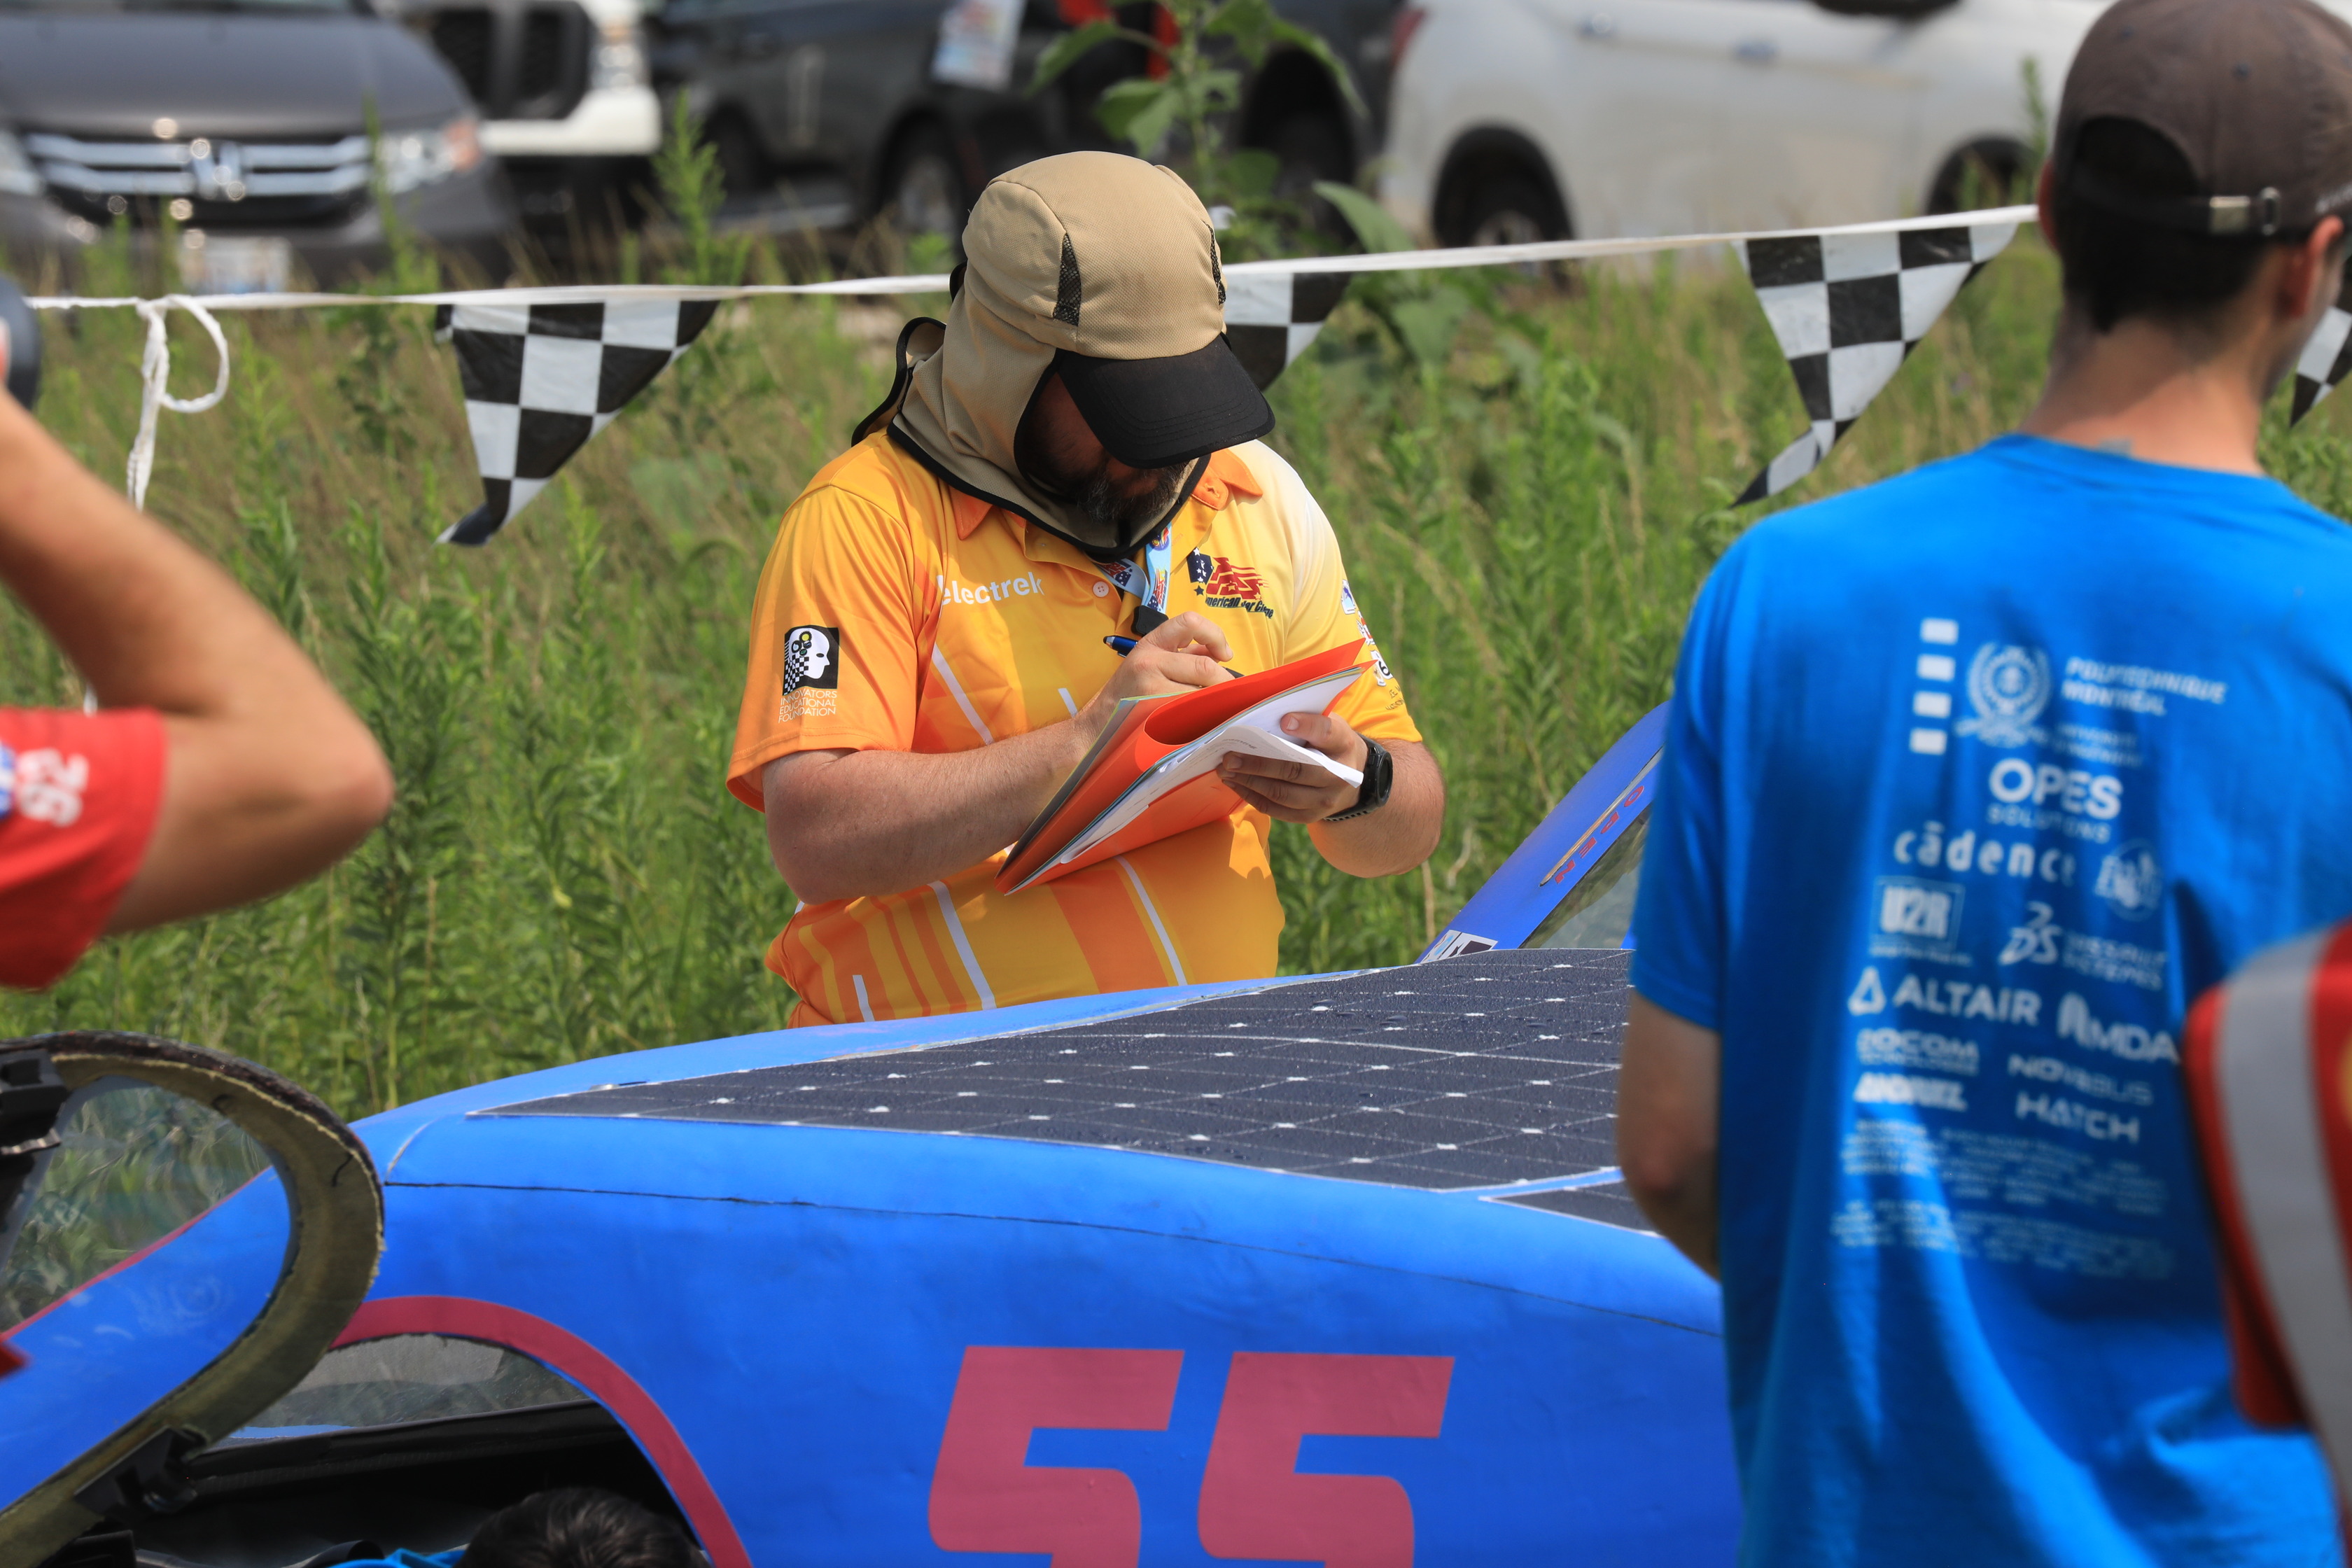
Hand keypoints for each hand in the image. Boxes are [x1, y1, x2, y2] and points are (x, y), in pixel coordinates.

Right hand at [1072, 611, 1232, 740]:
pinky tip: (1199, 722)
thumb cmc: (1129, 695)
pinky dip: (1202, 718)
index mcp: (1151, 643)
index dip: (1214, 634)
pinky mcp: (1152, 713)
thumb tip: (1220, 652)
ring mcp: (1149, 688)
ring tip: (1211, 710)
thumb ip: (1184, 654)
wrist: (1097, 726)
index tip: (1225, 654)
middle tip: (1229, 694)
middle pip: (1204, 666)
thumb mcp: (1152, 664)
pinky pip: (1190, 714)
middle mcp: (1148, 660)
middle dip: (1224, 682)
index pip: (1189, 622)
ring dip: (1213, 703)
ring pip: (1200, 692)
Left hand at [1219, 711, 1368, 822]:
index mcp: (1343, 743)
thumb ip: (1306, 719)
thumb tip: (1270, 717)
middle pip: (1295, 770)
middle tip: (1230, 757)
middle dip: (1257, 764)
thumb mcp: (1328, 723)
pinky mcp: (1310, 816)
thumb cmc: (1329, 743)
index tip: (1284, 720)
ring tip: (1226, 771)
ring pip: (1281, 794)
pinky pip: (1276, 810)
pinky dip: (1252, 797)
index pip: (1326, 733)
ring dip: (1249, 782)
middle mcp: (1339, 776)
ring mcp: (1325, 801)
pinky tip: (1235, 784)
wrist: (1350, 777)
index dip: (1306, 726)